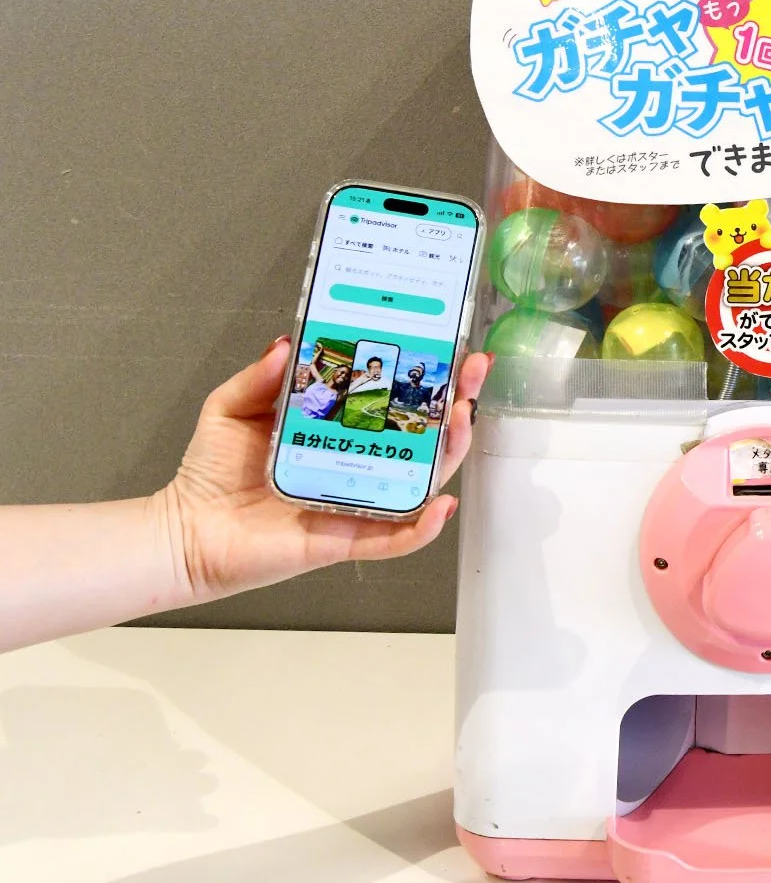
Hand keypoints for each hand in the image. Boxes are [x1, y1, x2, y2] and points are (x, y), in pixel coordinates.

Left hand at [152, 337, 491, 603]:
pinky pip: (395, 539)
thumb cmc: (211, 473)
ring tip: (461, 421)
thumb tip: (287, 342)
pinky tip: (440, 505)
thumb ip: (260, 377)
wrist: (186, 530)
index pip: (394, 402)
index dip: (426, 377)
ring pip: (422, 482)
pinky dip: (423, 528)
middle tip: (472, 373)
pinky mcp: (345, 539)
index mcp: (341, 432)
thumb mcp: (232, 407)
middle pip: (424, 438)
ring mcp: (358, 503)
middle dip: (456, 405)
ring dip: (450, 453)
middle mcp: (359, 466)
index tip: (449, 347)